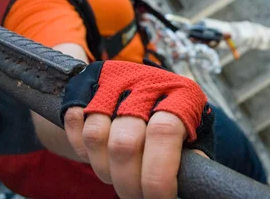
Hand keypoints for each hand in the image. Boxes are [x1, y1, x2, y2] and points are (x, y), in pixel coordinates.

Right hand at [60, 61, 214, 198]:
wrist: (144, 86)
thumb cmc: (175, 119)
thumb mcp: (195, 133)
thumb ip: (193, 154)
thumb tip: (190, 181)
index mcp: (181, 95)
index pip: (163, 133)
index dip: (157, 174)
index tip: (158, 197)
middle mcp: (147, 83)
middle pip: (125, 142)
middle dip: (128, 182)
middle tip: (136, 195)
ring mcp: (115, 82)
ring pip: (95, 136)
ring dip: (103, 168)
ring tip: (119, 174)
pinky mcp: (88, 84)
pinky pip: (74, 121)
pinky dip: (81, 148)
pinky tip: (100, 154)